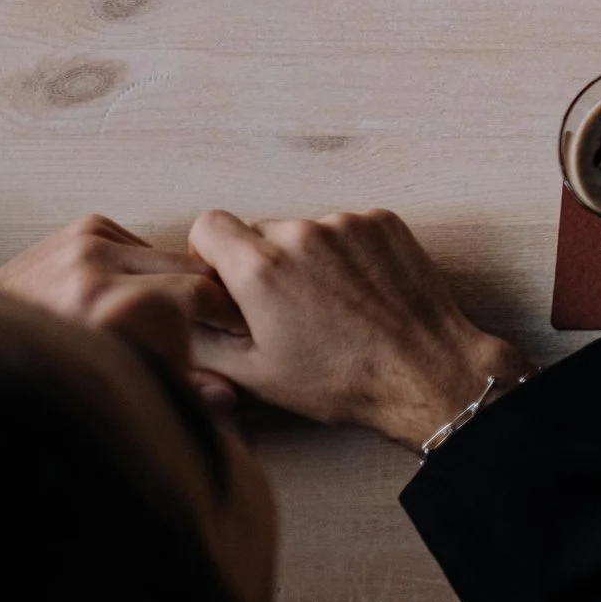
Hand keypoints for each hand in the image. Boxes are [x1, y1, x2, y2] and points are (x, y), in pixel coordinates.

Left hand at [0, 216, 245, 406]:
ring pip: (164, 255)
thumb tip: (226, 395)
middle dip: (199, 302)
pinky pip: (137, 241)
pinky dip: (140, 265)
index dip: (223, 319)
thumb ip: (177, 393)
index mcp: (115, 309)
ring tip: (155, 315)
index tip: (228, 335)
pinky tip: (125, 291)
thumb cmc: (50, 379)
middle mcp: (96, 269)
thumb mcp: (116, 396)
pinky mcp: (76, 232)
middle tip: (199, 328)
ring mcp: (82, 245)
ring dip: (168, 282)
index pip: (204, 295)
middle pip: (189, 270)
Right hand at [186, 208, 530, 447]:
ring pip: (306, 230)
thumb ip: (199, 335)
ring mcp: (347, 223)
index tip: (226, 282)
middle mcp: (302, 233)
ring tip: (332, 305)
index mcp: (260, 267)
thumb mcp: (253, 374)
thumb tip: (175, 310)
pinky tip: (361, 291)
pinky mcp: (384, 221)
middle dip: (263, 262)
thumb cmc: (340, 380)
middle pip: (260, 230)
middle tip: (284, 307)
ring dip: (308, 258)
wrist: (426, 370)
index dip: (210, 254)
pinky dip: (347, 252)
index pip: (208, 224)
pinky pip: (347, 228)